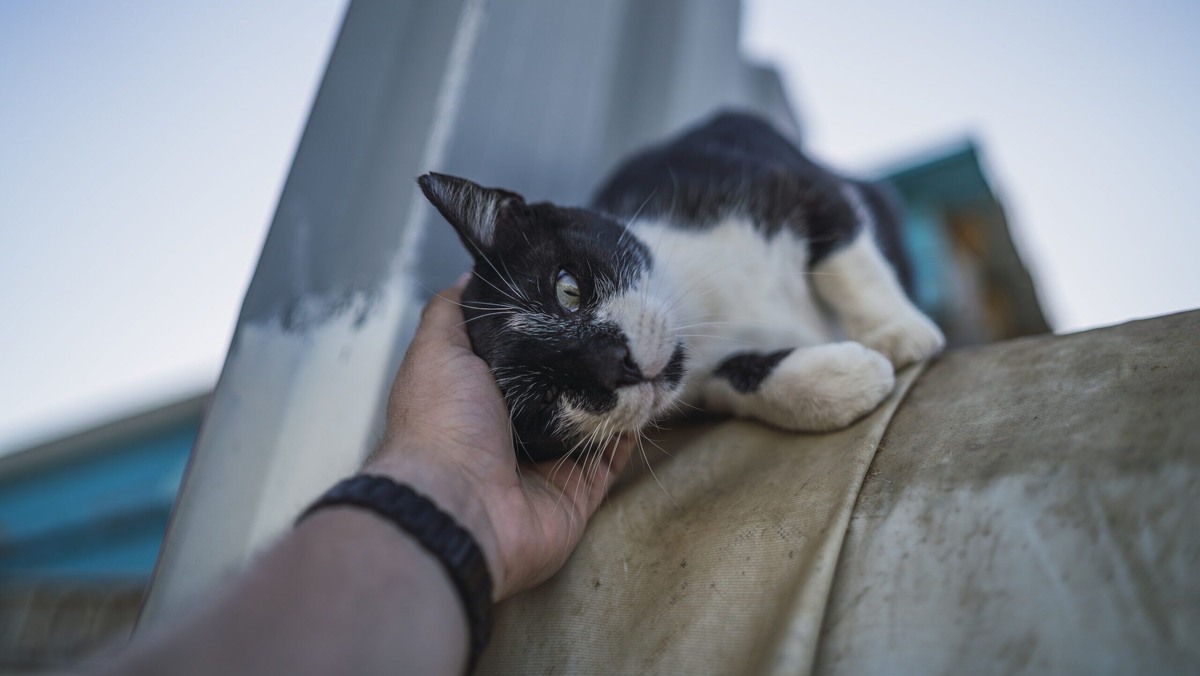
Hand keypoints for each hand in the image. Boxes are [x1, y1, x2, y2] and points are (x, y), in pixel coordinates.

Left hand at [367, 275, 633, 599]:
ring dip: (617, 392)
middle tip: (621, 323)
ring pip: (591, 421)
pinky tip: (646, 395)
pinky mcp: (576, 494)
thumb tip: (469, 276)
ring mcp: (544, 466)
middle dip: (587, 361)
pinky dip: (629, 430)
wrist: (458, 507)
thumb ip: (452, 313)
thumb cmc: (441, 426)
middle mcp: (509, 433)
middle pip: (559, 389)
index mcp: (476, 399)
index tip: (576, 297)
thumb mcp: (436, 351)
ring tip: (643, 353)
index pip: (518, 358)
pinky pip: (611, 459)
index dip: (544, 330)